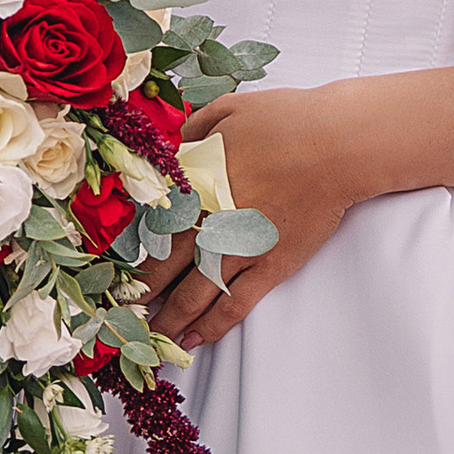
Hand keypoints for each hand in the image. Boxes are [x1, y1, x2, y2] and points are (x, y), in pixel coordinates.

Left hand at [145, 70, 453, 353]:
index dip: (131, 250)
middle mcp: (209, 224)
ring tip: (149, 343)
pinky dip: (211, 326)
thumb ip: (193, 129)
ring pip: (192, 296)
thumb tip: (172, 144)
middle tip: (120, 318)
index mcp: (194, 186)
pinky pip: (234, 305)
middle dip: (140, 295)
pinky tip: (193, 341)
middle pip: (163, 267)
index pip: (150, 226)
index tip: (115, 271)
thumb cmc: (287, 120)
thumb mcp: (228, 110)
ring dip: (167, 322)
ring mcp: (239, 249)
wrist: (337, 145)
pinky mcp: (271, 266)